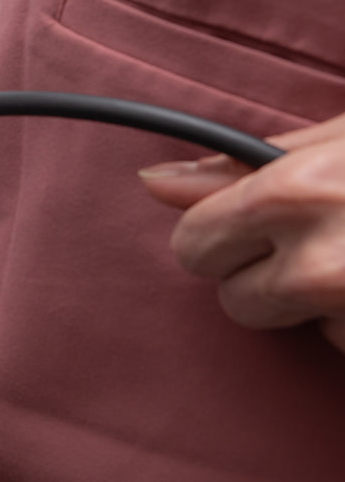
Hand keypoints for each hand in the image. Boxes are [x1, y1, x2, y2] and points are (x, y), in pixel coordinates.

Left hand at [140, 113, 344, 351]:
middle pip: (233, 301)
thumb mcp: (343, 137)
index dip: (217, 232)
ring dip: (312, 304)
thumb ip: (244, 164)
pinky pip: (339, 344)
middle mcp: (317, 265)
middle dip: (264, 277)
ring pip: (287, 328)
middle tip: (321, 241)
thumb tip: (155, 182)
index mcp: (296, 194)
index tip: (247, 223)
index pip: (193, 242)